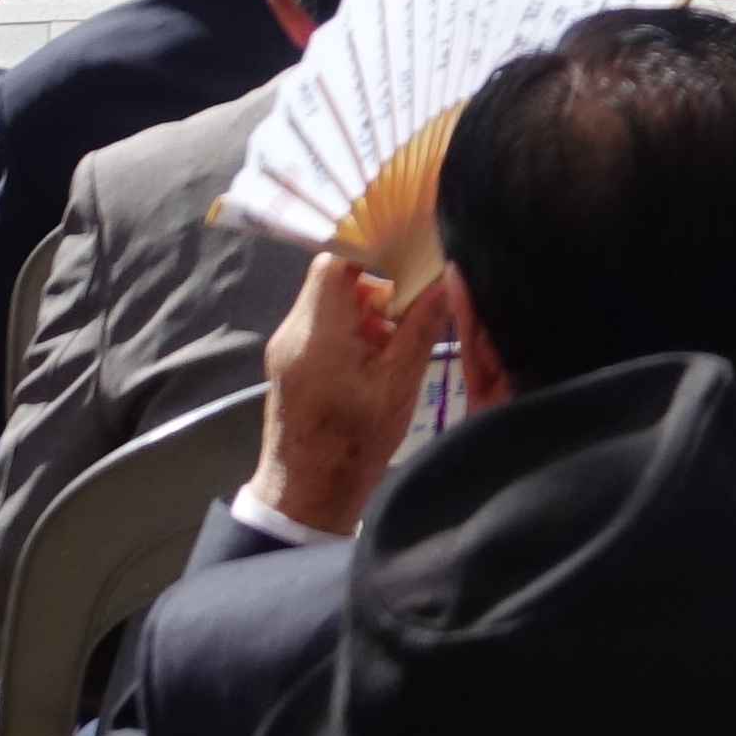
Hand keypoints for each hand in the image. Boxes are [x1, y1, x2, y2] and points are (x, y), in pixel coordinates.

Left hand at [242, 251, 455, 541]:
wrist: (307, 493)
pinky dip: (357, 323)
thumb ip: (422, 324)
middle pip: (336, 274)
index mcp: (317, 332)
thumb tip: (447, 277)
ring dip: (371, 303)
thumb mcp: (400, 383)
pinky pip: (327, 321)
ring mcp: (289, 345)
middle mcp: (294, 330)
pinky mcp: (293, 360)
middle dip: (381, 275)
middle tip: (419, 292)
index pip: (336, 258)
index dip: (373, 241)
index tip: (410, 242)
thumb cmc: (354, 442)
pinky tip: (384, 350)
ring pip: (333, 297)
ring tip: (405, 330)